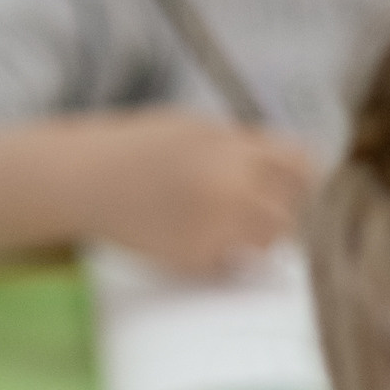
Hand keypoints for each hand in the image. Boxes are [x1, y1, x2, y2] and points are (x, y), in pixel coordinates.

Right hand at [75, 108, 317, 277]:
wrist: (87, 179)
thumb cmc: (140, 148)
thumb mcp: (195, 127)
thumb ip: (243, 145)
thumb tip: (293, 164)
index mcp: (234, 151)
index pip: (300, 166)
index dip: (301, 176)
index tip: (296, 184)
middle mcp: (231, 190)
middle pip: (289, 212)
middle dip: (279, 210)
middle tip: (260, 209)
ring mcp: (216, 229)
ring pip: (269, 244)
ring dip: (257, 235)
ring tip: (223, 220)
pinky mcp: (199, 260)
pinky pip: (233, 262)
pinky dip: (222, 252)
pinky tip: (191, 233)